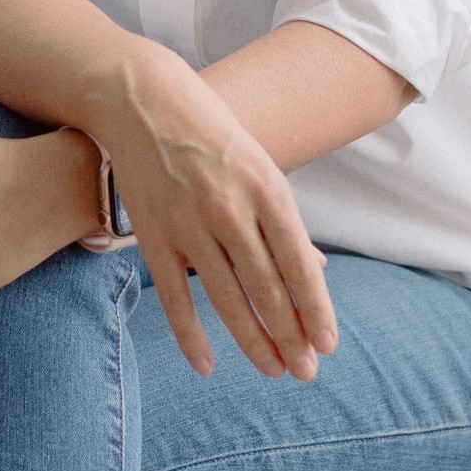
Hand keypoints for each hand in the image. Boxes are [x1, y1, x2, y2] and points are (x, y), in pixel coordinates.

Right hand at [88, 49, 337, 383]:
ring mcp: (189, 223)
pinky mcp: (153, 234)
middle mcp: (231, 209)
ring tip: (273, 370)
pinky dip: (192, 335)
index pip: (299, 265)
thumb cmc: (213, 135)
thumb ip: (283, 222)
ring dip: (253, 341)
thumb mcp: (260, 166)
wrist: (143, 99)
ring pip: (227, 299)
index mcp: (267, 189)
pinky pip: (175, 297)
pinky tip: (209, 365)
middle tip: (305, 371)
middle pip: (268, 289)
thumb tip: (314, 272)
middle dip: (290, 336)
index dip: (315, 310)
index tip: (327, 345)